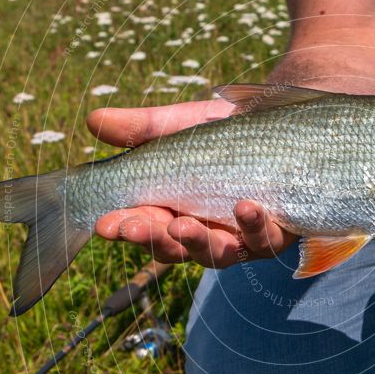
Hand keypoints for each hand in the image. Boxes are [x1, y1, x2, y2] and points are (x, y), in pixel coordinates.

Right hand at [86, 100, 297, 265]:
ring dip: (199, 242)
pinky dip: (255, 227)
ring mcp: (240, 238)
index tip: (104, 222)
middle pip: (175, 248)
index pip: (144, 227)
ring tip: (182, 224)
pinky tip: (247, 206)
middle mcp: (205, 232)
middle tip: (133, 228)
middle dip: (151, 239)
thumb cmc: (224, 131)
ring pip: (217, 253)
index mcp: (174, 211)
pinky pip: (265, 240)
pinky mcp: (275, 234)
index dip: (124, 228)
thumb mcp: (180, 126)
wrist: (282, 124)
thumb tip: (93, 119)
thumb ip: (142, 127)